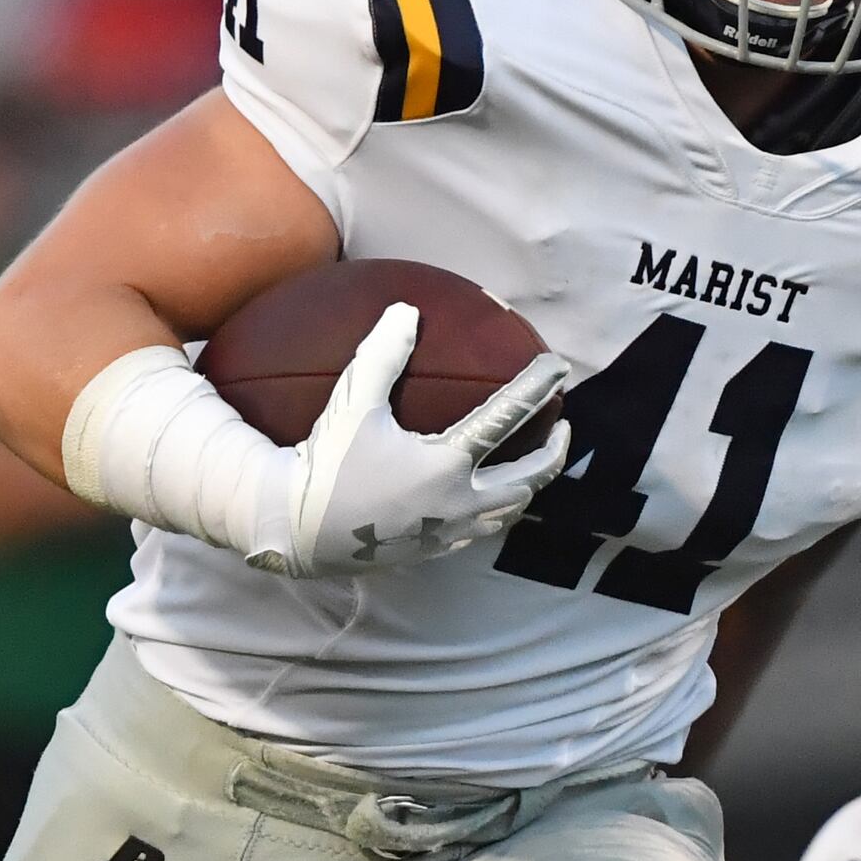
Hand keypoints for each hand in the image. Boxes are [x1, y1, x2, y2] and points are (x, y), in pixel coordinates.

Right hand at [251, 305, 567, 578]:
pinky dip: (495, 511)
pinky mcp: (433, 550)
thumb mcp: (351, 405)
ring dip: (529, 485)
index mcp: (445, 464)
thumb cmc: (324, 464)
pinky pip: (479, 531)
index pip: (507, 417)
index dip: (537, 385)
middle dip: (555, 451)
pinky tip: (486, 500)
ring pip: (509, 510)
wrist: (296, 532)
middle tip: (564, 426)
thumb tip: (406, 310)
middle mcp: (457, 502)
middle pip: (529, 476)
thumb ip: (382, 355)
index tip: (559, 365)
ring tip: (533, 466)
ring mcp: (448, 531)